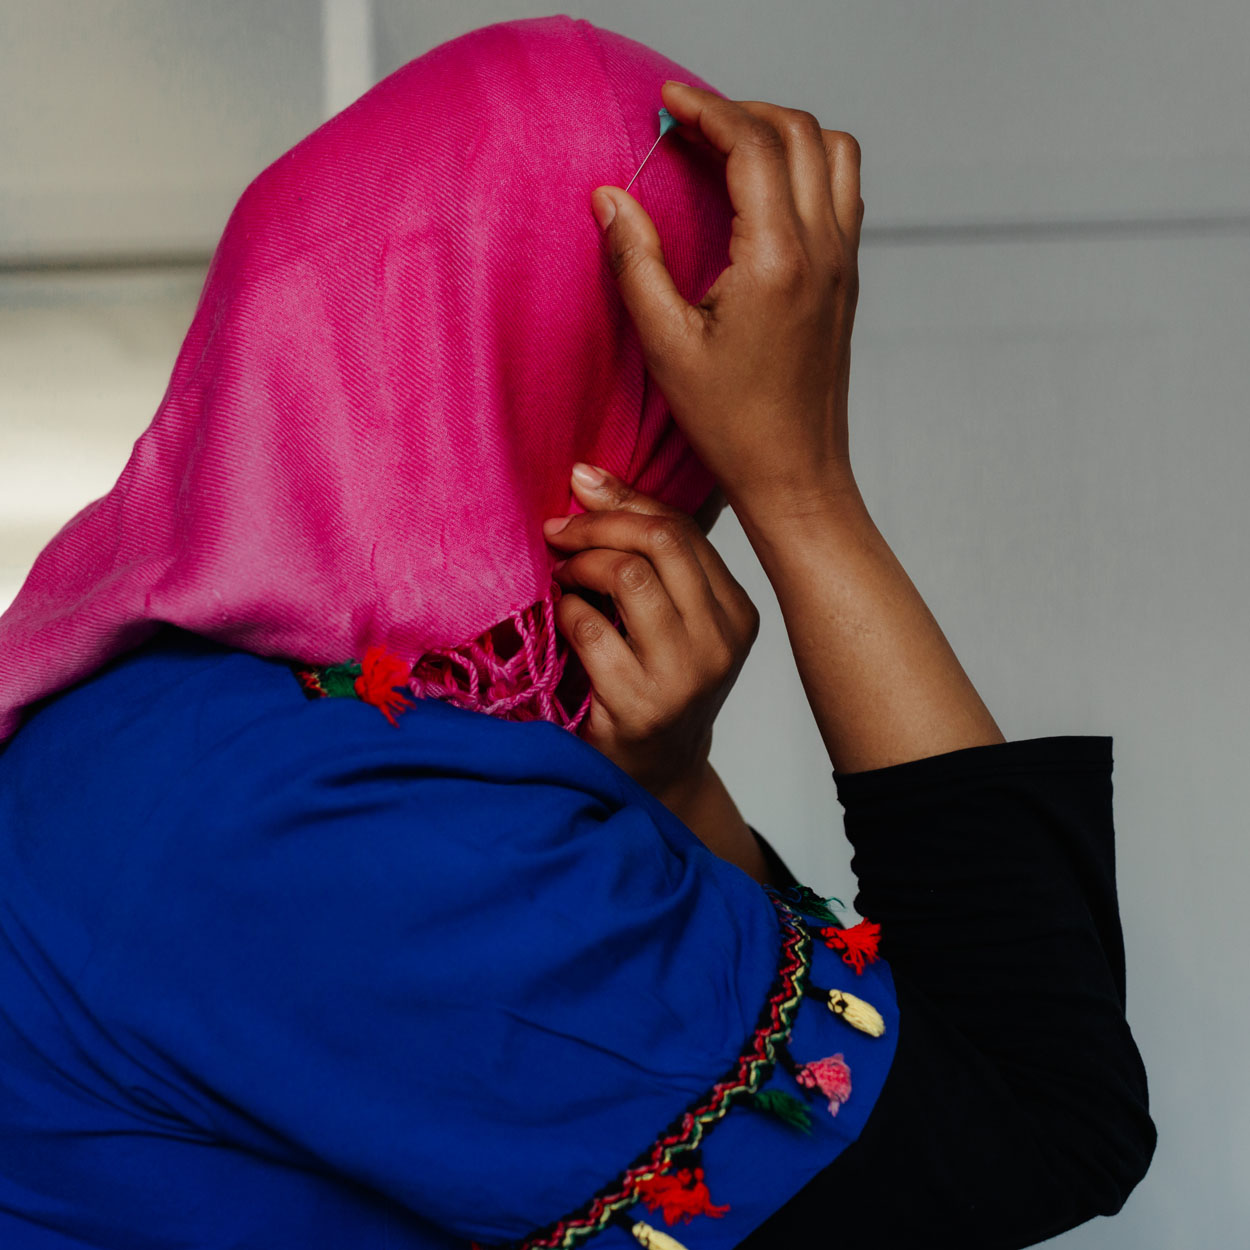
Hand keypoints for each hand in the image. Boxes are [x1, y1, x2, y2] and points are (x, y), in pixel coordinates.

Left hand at [542, 464, 759, 810]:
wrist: (655, 775)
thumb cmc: (655, 686)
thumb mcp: (671, 621)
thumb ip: (650, 559)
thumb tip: (588, 477)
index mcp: (737, 612)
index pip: (683, 529)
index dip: (625, 500)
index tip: (580, 489)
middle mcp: (720, 640)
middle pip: (661, 541)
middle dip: (598, 522)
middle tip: (558, 530)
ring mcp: (685, 675)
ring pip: (629, 576)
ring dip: (581, 563)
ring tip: (562, 573)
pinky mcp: (641, 705)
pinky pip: (592, 629)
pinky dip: (567, 611)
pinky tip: (562, 616)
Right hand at [591, 81, 864, 526]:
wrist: (795, 474)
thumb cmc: (733, 425)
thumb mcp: (667, 345)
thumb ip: (635, 262)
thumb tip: (609, 198)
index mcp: (777, 259)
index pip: (753, 144)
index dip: (707, 109)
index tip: (668, 102)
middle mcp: (822, 249)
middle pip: (798, 131)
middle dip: (742, 111)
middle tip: (690, 124)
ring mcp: (843, 262)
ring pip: (831, 152)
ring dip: (782, 132)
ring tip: (730, 147)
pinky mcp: (848, 278)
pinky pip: (842, 190)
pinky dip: (807, 165)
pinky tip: (764, 191)